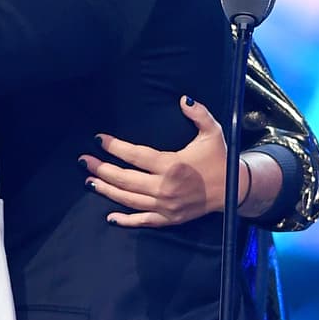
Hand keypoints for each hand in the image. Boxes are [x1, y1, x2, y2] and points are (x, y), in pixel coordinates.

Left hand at [80, 98, 230, 227]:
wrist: (234, 190)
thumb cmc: (220, 158)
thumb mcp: (213, 132)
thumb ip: (198, 114)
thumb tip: (183, 99)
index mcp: (172, 165)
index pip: (135, 155)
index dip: (114, 147)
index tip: (99, 139)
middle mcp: (165, 187)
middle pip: (125, 178)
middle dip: (101, 168)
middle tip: (84, 161)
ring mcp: (165, 206)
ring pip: (128, 199)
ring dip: (107, 190)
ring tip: (89, 180)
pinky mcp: (169, 218)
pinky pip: (143, 221)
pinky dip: (125, 220)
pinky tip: (109, 216)